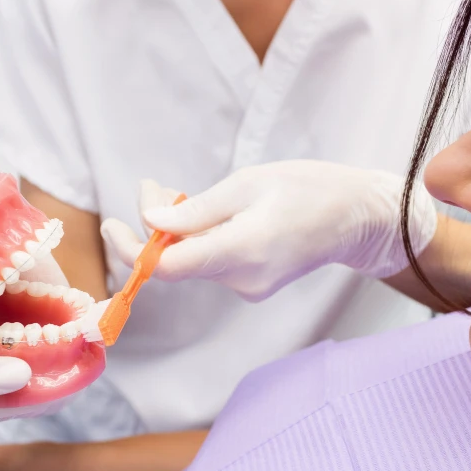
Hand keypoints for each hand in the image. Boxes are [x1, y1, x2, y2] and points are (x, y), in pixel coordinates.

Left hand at [100, 161, 438, 301]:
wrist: (359, 218)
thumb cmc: (311, 189)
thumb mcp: (250, 183)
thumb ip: (197, 209)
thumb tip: (150, 224)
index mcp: (242, 249)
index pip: (168, 268)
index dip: (131, 251)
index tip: (112, 224)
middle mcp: (243, 278)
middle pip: (176, 263)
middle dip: (153, 228)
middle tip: (154, 186)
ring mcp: (249, 287)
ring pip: (193, 262)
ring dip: (176, 231)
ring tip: (179, 193)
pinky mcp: (254, 285)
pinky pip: (212, 264)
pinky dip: (199, 240)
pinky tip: (205, 214)